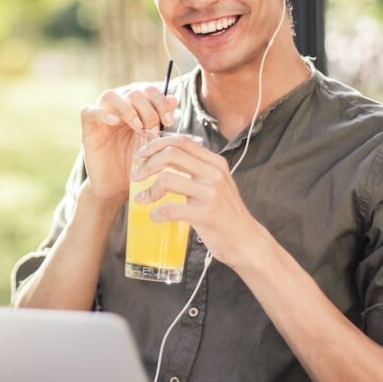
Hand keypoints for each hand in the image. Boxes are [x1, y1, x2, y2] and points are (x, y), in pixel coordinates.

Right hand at [79, 85, 177, 205]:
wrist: (118, 189)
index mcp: (135, 109)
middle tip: (153, 130)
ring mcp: (101, 118)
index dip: (160, 101)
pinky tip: (114, 122)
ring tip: (138, 127)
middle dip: (148, 109)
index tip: (169, 121)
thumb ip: (162, 121)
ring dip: (128, 109)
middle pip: (132, 92)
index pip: (147, 90)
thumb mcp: (154, 143)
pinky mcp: (88, 130)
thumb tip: (173, 99)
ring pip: (109, 95)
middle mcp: (117, 109)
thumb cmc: (137, 166)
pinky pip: (88, 111)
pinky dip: (101, 113)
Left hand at [131, 134, 269, 269]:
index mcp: (215, 162)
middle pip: (171, 154)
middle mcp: (214, 174)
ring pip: (167, 179)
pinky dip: (157, 213)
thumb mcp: (215, 183)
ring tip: (143, 199)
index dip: (156, 144)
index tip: (141, 155)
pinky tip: (155, 217)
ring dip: (149, 190)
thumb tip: (163, 157)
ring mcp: (211, 194)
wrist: (245, 240)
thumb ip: (196, 169)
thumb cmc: (225, 212)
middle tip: (136, 176)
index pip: (181, 141)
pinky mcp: (206, 215)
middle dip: (147, 164)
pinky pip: (170, 209)